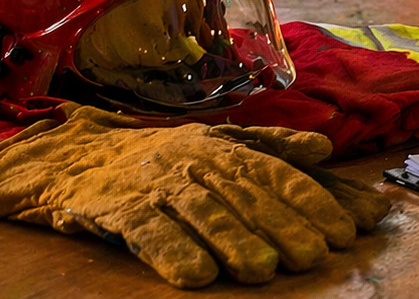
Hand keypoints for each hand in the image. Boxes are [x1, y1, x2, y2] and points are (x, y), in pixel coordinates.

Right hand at [0, 105, 390, 287]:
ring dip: (234, 241)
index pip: (276, 171)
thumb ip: (275, 147)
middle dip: (283, 225)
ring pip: (202, 212)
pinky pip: (148, 231)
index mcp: (224, 145)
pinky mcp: (118, 208)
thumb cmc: (165, 157)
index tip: (343, 230)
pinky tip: (196, 276)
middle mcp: (195, 159)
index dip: (310, 200)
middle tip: (313, 256)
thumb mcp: (221, 143)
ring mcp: (156, 182)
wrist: (75, 158)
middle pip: (246, 193)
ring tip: (264, 269)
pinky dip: (173, 252)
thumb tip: (325, 147)